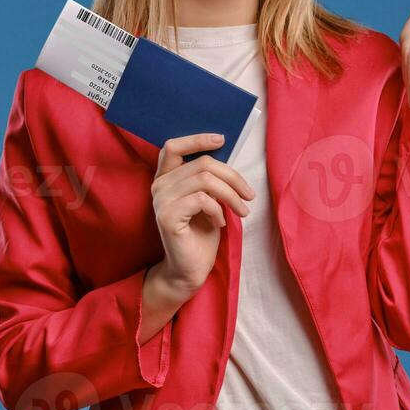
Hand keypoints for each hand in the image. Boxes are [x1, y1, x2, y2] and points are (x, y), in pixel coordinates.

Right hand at [150, 133, 255, 295]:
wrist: (189, 270)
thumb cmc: (201, 234)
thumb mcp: (208, 200)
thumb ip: (209, 179)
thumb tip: (227, 156)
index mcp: (166, 179)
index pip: (173, 147)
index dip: (197, 139)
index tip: (222, 139)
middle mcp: (159, 186)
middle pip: (202, 164)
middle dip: (233, 177)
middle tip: (249, 195)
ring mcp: (161, 201)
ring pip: (205, 180)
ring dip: (231, 195)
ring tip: (241, 211)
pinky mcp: (168, 216)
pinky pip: (202, 199)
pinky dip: (218, 210)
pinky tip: (220, 223)